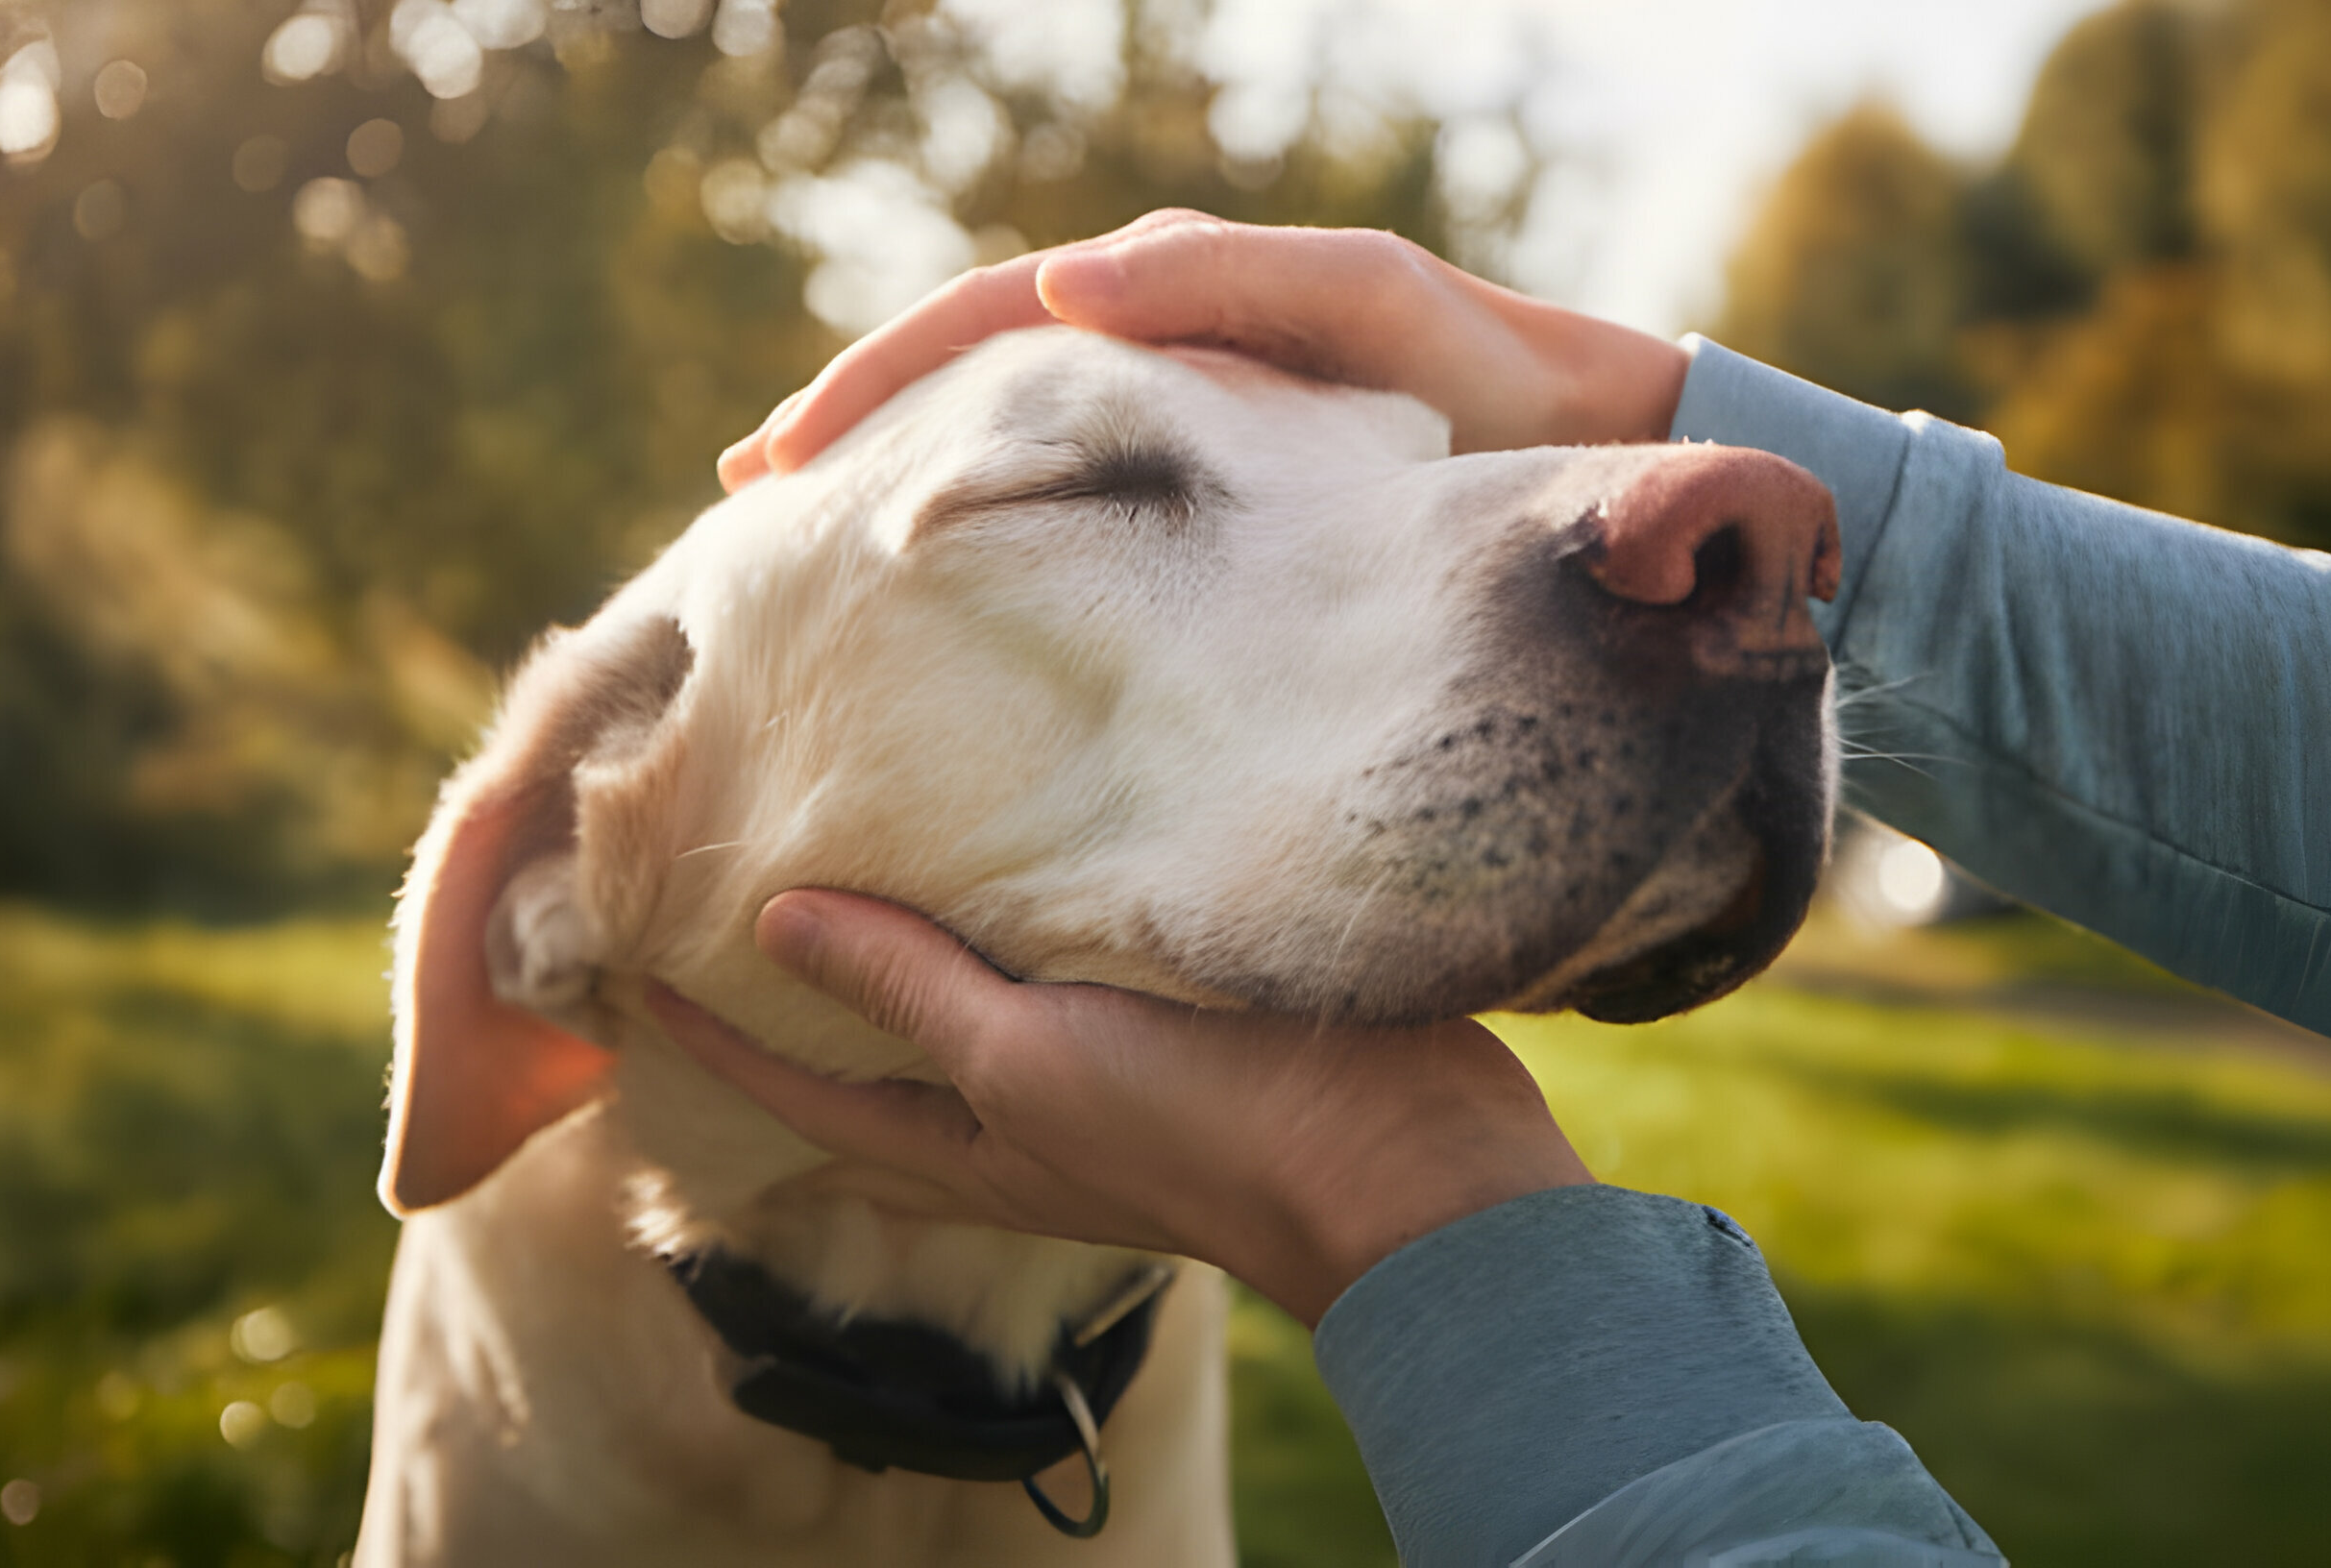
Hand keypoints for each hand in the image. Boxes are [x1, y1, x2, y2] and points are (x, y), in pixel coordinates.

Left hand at [648, 890, 1591, 1326]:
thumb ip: (910, 993)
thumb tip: (776, 922)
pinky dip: (1001, 925)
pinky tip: (1003, 859)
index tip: (629, 964)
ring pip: (958, 1016)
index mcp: (965, 1144)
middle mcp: (1012, 1117)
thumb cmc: (1201, 1125)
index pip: (797, 1092)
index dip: (708, 1037)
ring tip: (837, 874)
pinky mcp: (1163, 1022)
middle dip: (790, 1008)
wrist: (1398, 1159)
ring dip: (894, 961)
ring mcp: (1092, 1074)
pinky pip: (1050, 971)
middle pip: (867, 1066)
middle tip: (713, 920)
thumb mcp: (1030, 1059)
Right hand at [717, 210, 1691, 490]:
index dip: (877, 383)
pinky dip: (993, 520)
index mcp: (1169, 293)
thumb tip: (1068, 290)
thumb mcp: (1367, 307)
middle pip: (966, 374)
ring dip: (906, 476)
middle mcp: (1153, 344)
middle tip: (751, 498)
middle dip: (856, 426)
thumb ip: (1234, 285)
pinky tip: (944, 579)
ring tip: (810, 541)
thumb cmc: (1481, 374)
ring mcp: (1173, 419)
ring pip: (1005, 438)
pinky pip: (1071, 494)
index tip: (785, 459)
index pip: (985, 324)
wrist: (1579, 444)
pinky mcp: (1207, 492)